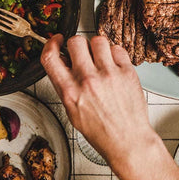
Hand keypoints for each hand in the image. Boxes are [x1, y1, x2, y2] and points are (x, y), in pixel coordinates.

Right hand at [41, 34, 155, 163]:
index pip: (51, 57)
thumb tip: (64, 62)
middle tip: (83, 52)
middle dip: (77, 44)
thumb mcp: (73, 111)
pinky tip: (114, 64)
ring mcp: (109, 74)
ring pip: (98, 40)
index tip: (56, 40)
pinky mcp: (127, 71)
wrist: (127, 139)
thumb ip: (66, 85)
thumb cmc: (101, 130)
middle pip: (76, 41)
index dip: (51, 43)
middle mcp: (88, 80)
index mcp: (70, 92)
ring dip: (97, 46)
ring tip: (101, 58)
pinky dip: (115, 53)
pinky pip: (118, 48)